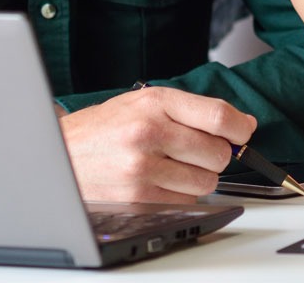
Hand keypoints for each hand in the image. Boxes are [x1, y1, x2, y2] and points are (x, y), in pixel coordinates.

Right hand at [58, 86, 255, 202]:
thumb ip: (193, 110)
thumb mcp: (144, 102)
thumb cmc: (104, 128)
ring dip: (199, 176)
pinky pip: (186, 200)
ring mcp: (143, 168)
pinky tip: (160, 180)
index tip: (243, 131)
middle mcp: (149, 133)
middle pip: (218, 152)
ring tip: (174, 165)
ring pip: (206, 180)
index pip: (218, 116)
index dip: (240, 127)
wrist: (60, 153)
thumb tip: (241, 125)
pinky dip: (181, 193)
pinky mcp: (138, 197)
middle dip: (216, 154)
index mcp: (155, 103)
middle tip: (197, 150)